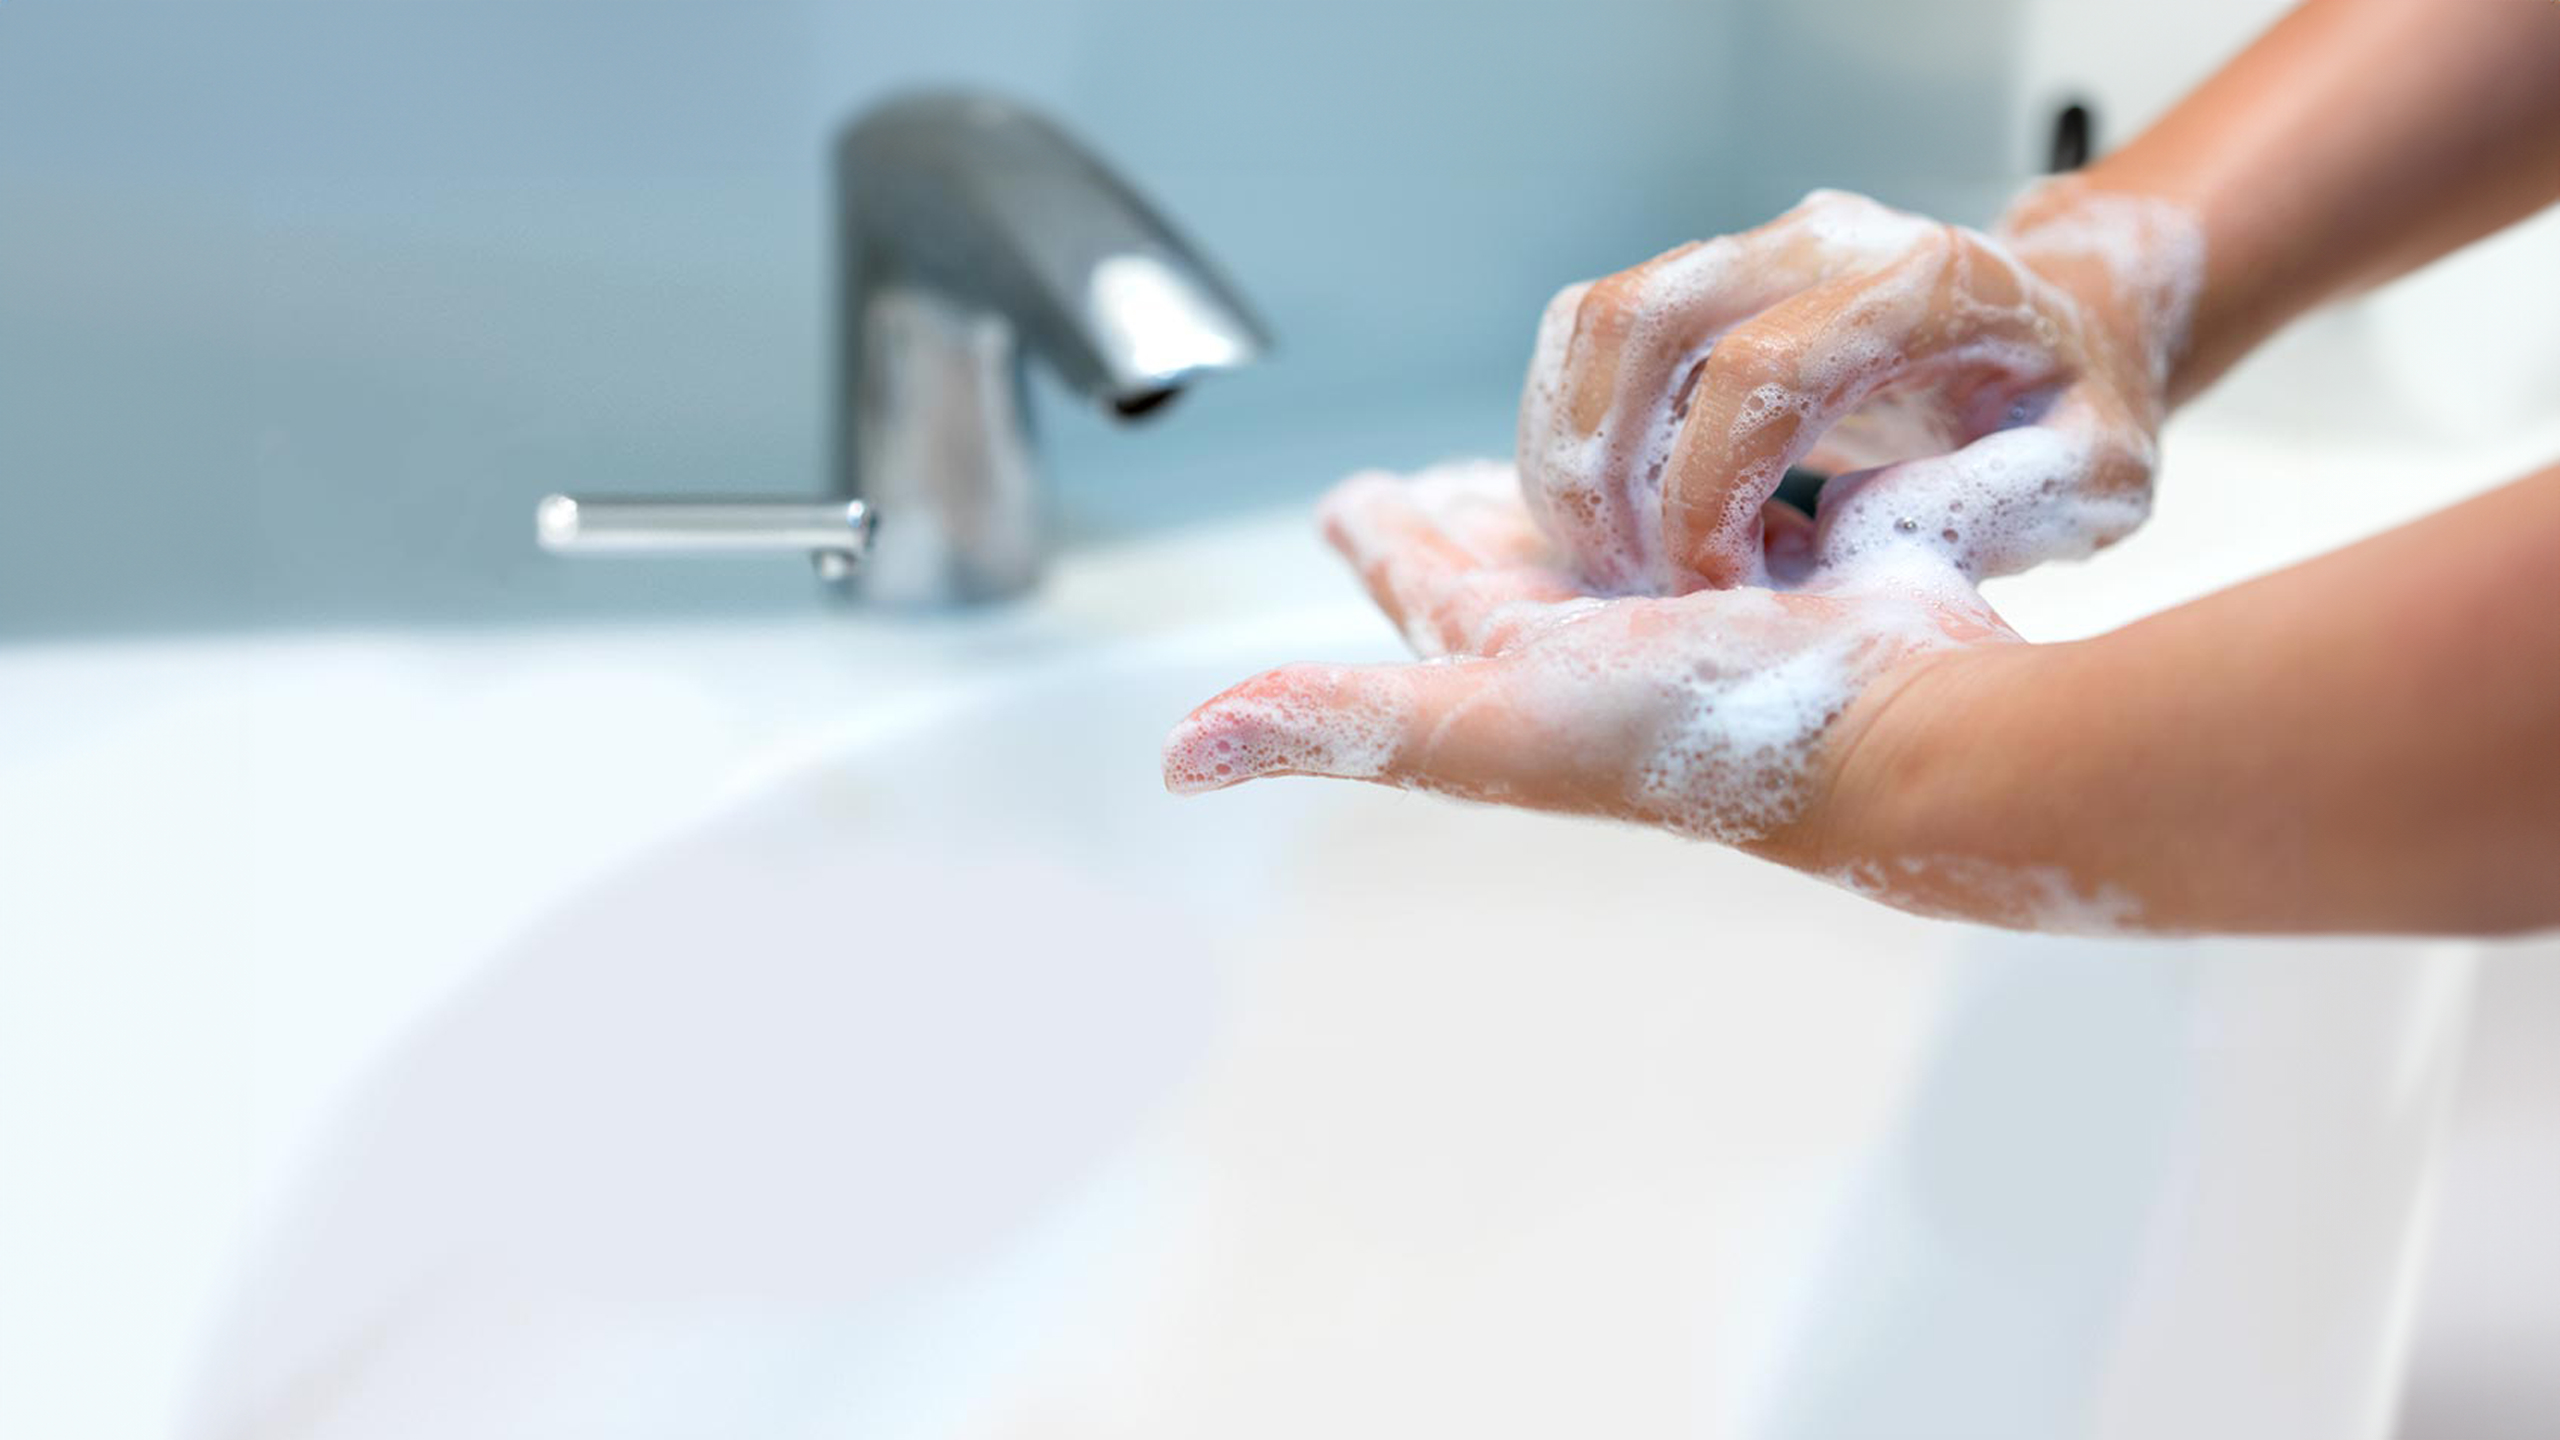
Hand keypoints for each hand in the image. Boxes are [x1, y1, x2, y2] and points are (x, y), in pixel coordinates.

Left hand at [1162, 461, 2014, 862]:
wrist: (1902, 736)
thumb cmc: (1702, 736)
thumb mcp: (1488, 717)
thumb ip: (1337, 719)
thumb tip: (1176, 758)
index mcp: (1517, 664)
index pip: (1424, 583)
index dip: (1381, 538)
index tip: (1341, 495)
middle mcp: (1602, 643)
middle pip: (1515, 557)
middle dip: (1469, 516)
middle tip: (1433, 476)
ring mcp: (1702, 611)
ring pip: (1621, 529)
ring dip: (1589, 491)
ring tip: (1567, 457)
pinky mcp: (1798, 572)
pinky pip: (1732, 503)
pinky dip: (1713, 476)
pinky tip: (1724, 458)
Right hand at [1518, 186, 2199, 594]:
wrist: (2064, 333)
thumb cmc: (2075, 413)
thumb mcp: (2096, 477)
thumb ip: (2002, 502)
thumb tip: (1861, 534)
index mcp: (1928, 283)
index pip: (1760, 371)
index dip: (1709, 497)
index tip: (1718, 597)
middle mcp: (1827, 239)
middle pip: (1643, 322)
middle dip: (1607, 477)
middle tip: (1636, 590)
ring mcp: (1754, 249)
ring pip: (1594, 322)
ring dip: (1568, 454)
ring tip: (1609, 561)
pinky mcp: (1705, 281)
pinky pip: (1588, 337)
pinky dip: (1568, 434)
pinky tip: (1612, 520)